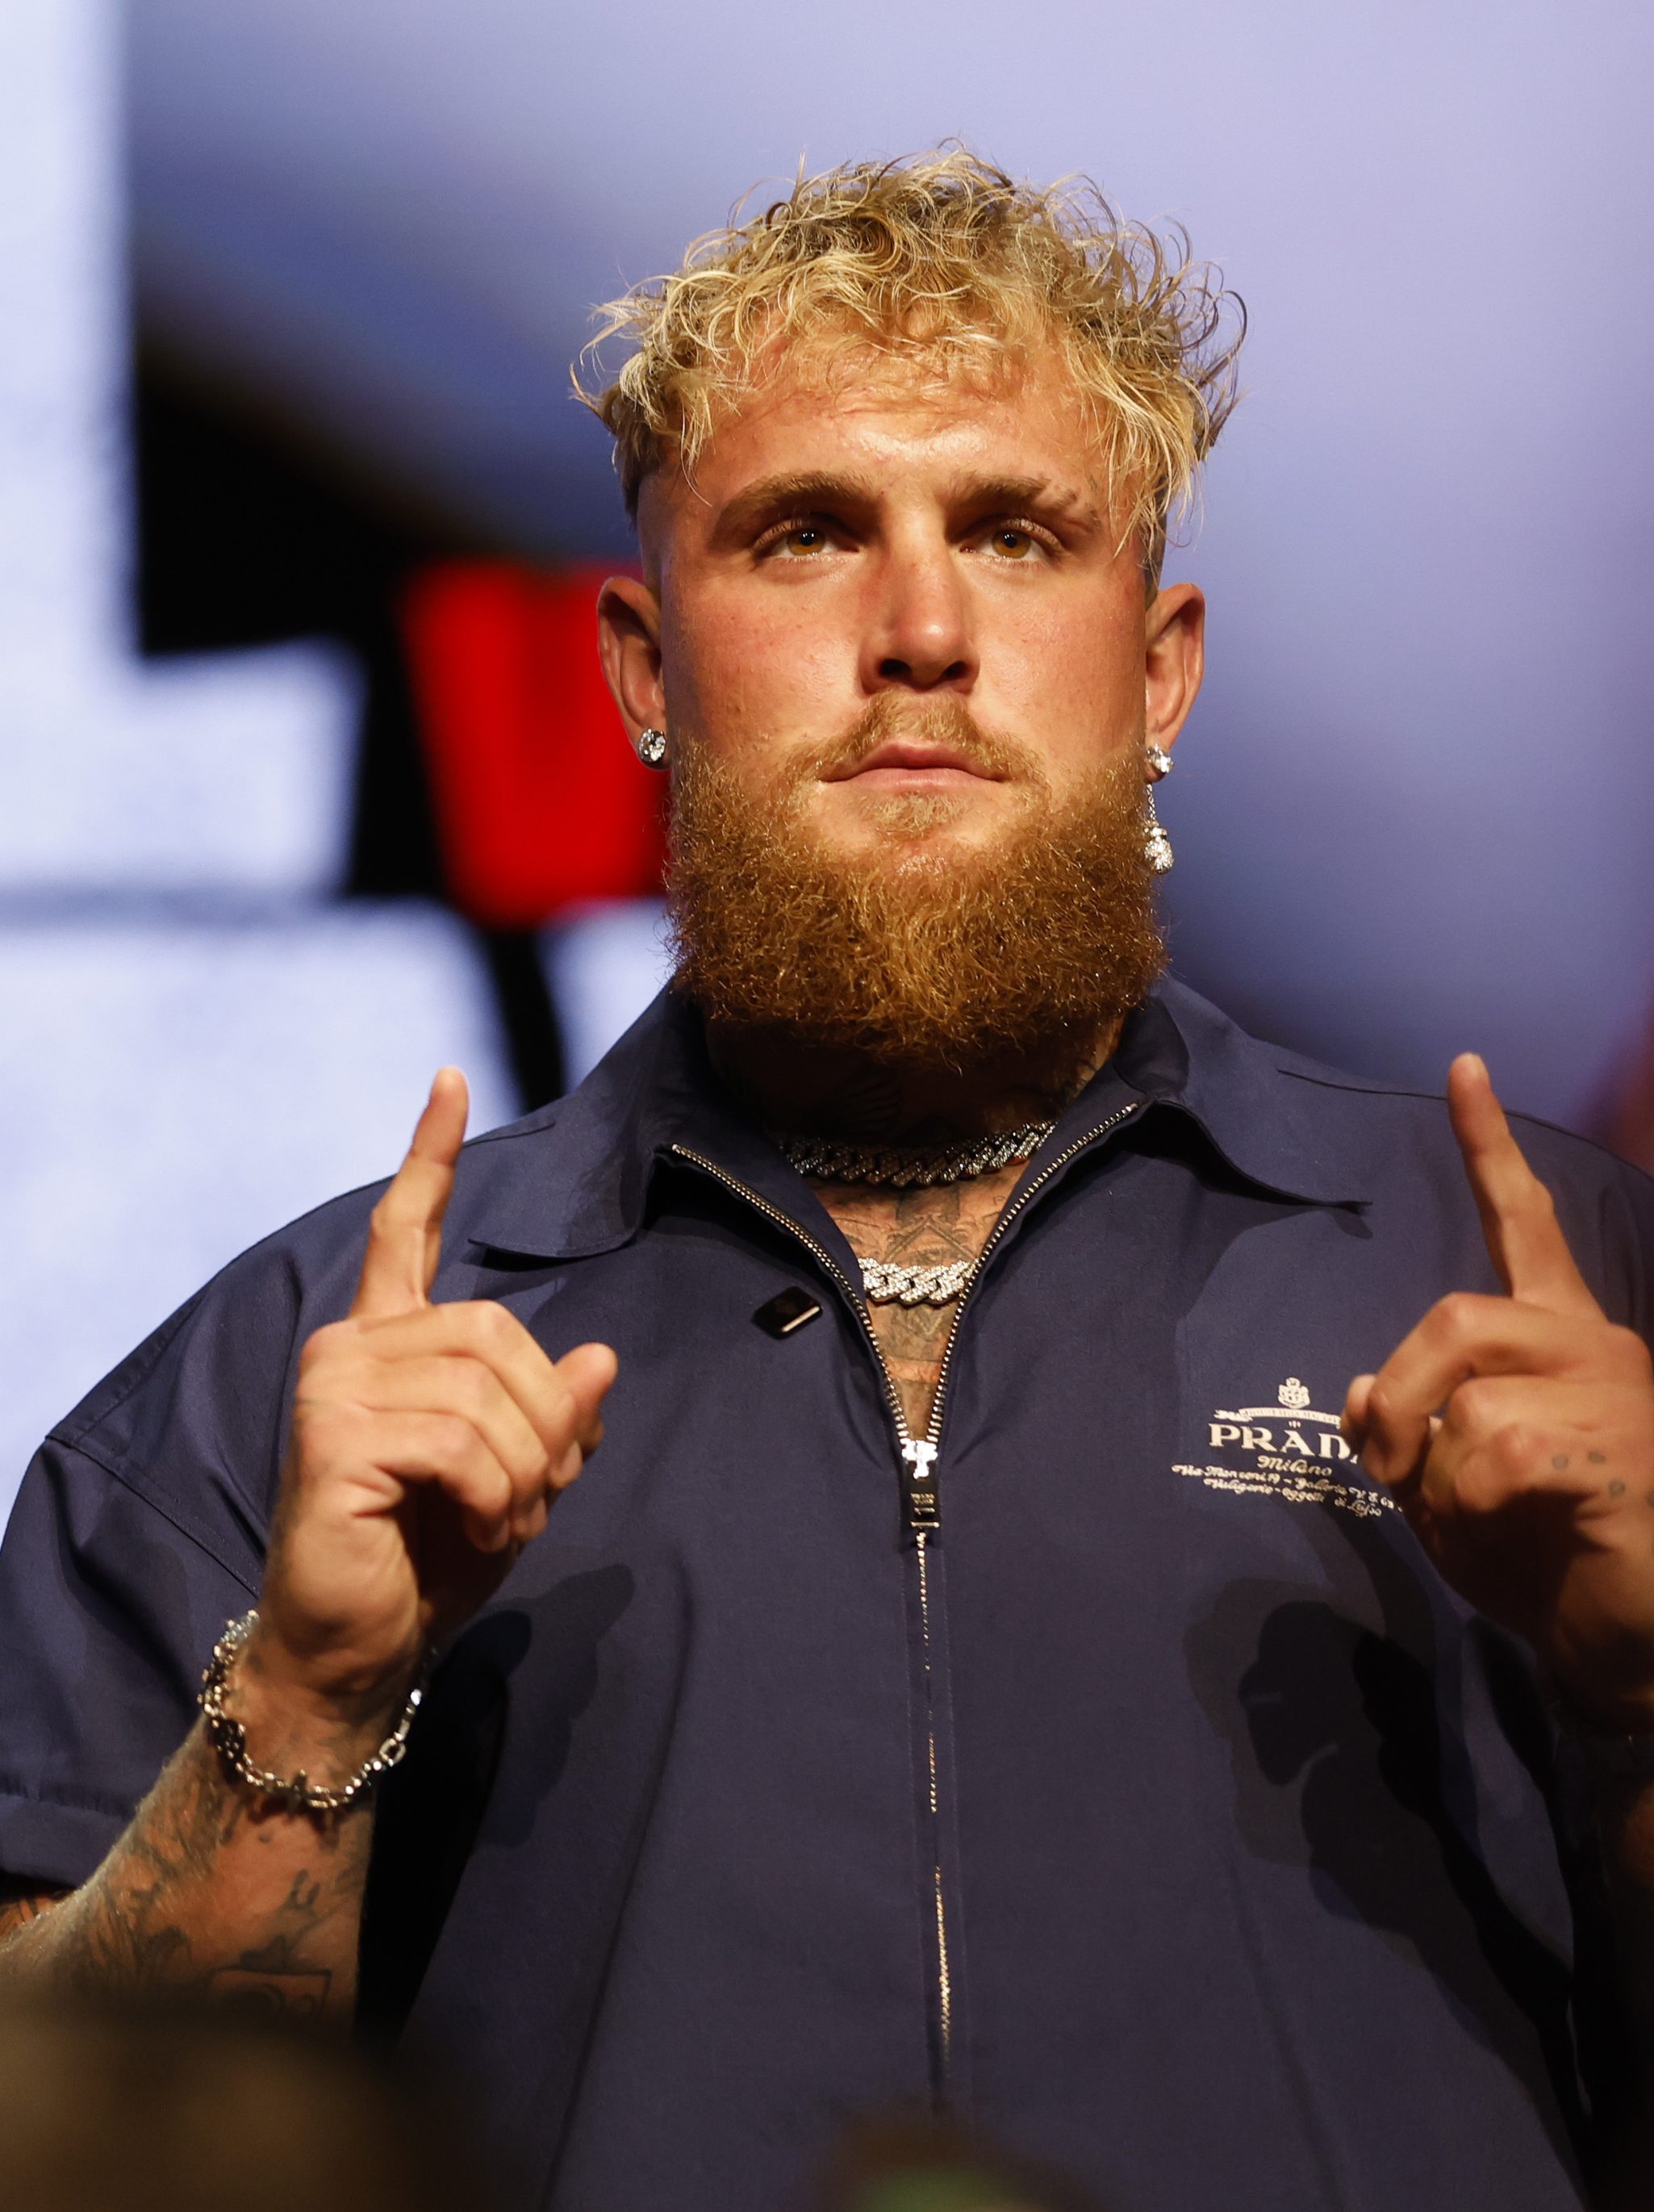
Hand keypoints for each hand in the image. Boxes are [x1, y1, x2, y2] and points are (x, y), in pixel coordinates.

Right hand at [254, 1069, 617, 1715]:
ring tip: (507, 1522)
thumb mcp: (520, 1482)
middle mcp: (351, 1345)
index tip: (451, 1078)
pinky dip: (500, 1494)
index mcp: (390, 1341)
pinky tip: (484, 1530)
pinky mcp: (332, 1435)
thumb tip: (599, 1357)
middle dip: (546, 1421)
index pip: (408, 1229)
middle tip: (535, 1497)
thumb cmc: (432, 1560)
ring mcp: (333, 1383)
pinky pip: (461, 1438)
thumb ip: (555, 1417)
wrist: (360, 1651)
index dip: (431, 1156)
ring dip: (527, 1468)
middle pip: (498, 1329)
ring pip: (487, 1385)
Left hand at [1344, 1054, 1653, 1729]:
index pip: (1523, 1225)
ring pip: (1462, 1399)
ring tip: (1488, 1527)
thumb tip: (1367, 1384)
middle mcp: (1598, 1347)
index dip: (1489, 1148)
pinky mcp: (1620, 1450)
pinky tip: (1521, 1539)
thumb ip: (1411, 1429)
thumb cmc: (1546, 1566)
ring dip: (1437, 1481)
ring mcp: (1618, 1394)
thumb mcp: (1452, 1492)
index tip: (1461, 1067)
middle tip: (1402, 1471)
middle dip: (1401, 1403)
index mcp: (1562, 1343)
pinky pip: (1491, 1455)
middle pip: (1453, 1319)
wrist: (1634, 1653)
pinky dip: (1471, 1512)